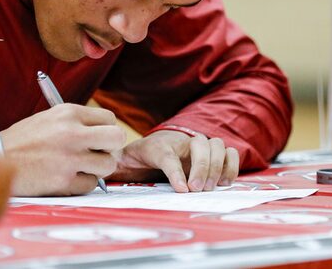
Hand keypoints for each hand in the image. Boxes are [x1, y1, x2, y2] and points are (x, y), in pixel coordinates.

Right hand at [0, 103, 125, 195]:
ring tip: (79, 167)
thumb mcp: (48, 118)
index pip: (109, 118)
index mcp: (68, 113)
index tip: (99, 139)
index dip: (107, 131)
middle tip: (98, 154)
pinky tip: (66, 179)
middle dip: (111, 149)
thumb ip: (76, 122)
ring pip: (108, 165)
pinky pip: (91, 185)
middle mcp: (72, 132)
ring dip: (97, 169)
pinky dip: (82, 184)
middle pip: (117, 138)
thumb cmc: (22, 141)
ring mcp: (69, 157)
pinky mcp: (64, 180)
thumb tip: (104, 134)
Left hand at [107, 130, 238, 192]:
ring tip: (210, 187)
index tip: (183, 190)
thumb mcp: (125, 161)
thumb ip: (117, 166)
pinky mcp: (212, 151)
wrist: (154, 146)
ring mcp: (198, 144)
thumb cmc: (140, 157)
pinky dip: (231, 165)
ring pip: (216, 145)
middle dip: (201, 169)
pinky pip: (229, 152)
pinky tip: (224, 181)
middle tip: (197, 190)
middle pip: (199, 146)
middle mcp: (181, 141)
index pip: (168, 155)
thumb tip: (101, 176)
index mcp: (158, 145)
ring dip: (216, 166)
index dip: (176, 172)